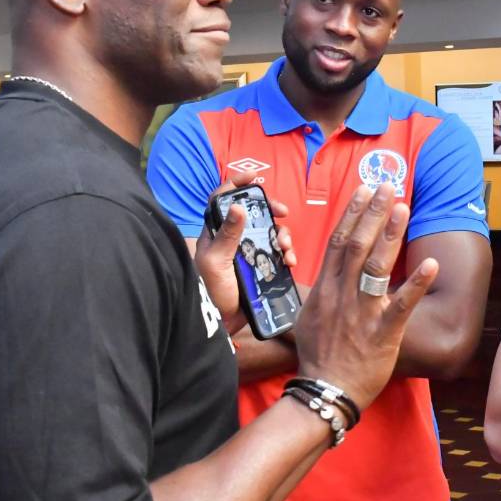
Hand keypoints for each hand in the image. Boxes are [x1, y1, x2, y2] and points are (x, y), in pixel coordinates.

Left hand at [194, 171, 294, 320]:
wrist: (221, 324)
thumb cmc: (210, 292)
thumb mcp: (217, 262)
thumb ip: (227, 235)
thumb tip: (239, 207)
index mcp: (216, 232)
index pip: (224, 200)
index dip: (237, 184)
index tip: (256, 176)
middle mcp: (233, 238)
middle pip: (254, 213)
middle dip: (271, 209)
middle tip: (283, 211)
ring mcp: (249, 252)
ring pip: (270, 232)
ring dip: (282, 234)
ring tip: (285, 247)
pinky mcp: (262, 267)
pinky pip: (279, 253)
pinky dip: (287, 254)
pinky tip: (290, 261)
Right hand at [293, 183, 438, 408]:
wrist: (324, 392)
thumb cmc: (318, 357)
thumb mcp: (307, 318)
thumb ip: (315, 292)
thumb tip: (320, 274)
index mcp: (325, 289)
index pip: (339, 242)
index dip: (352, 213)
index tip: (364, 190)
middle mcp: (342, 295)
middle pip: (357, 244)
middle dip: (373, 212)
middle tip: (387, 185)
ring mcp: (363, 313)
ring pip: (376, 267)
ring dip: (390, 234)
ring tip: (403, 207)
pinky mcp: (383, 333)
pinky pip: (401, 305)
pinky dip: (416, 284)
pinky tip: (431, 264)